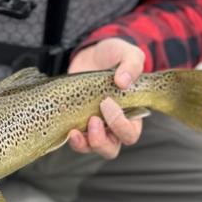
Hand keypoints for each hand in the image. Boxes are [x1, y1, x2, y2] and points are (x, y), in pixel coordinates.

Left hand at [67, 38, 145, 158]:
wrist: (91, 54)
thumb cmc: (114, 56)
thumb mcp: (127, 53)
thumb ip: (131, 64)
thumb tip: (123, 81)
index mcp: (132, 114)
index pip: (130, 133)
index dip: (120, 124)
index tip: (107, 103)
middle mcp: (114, 125)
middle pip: (111, 148)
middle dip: (102, 140)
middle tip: (93, 120)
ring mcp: (95, 126)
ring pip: (93, 148)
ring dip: (85, 144)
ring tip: (76, 131)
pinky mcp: (77, 122)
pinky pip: (77, 141)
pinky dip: (73, 141)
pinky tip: (69, 131)